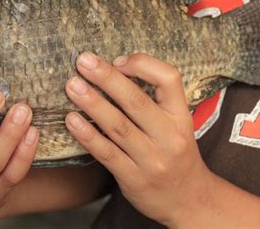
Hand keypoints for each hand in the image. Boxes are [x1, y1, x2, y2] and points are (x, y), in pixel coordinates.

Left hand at [65, 52, 214, 225]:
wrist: (189, 199)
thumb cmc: (176, 154)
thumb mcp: (177, 124)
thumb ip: (154, 101)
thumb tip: (114, 71)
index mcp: (181, 117)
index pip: (169, 79)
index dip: (142, 64)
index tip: (118, 60)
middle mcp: (169, 136)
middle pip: (136, 101)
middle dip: (107, 78)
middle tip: (83, 61)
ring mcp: (152, 159)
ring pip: (118, 126)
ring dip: (92, 103)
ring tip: (72, 86)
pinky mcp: (133, 178)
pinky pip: (107, 153)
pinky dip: (87, 135)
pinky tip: (71, 120)